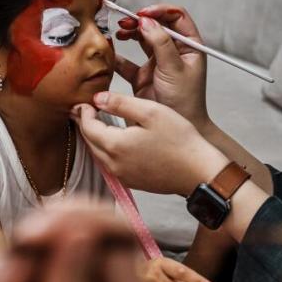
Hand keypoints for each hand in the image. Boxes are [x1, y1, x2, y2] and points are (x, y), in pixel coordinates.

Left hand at [76, 92, 228, 195]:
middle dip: (85, 125)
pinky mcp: (132, 182)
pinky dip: (107, 151)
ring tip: (97, 123)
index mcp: (116, 145)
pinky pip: (111, 165)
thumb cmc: (180, 140)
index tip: (85, 102)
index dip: (84, 112)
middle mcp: (114, 164)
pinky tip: (115, 142)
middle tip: (84, 111)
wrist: (198, 172)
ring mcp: (122, 176)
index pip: (88, 127)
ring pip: (99, 155)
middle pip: (90, 142)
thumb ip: (120, 103)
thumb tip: (98, 99)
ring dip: (95, 139)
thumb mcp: (150, 112)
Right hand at [114, 4, 209, 129]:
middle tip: (127, 22)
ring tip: (120, 33)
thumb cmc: (185, 102)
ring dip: (130, 34)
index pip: (176, 17)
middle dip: (140, 21)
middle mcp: (174, 51)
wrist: (177, 130)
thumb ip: (161, 43)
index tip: (143, 14)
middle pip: (156, 25)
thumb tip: (147, 21)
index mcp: (189, 46)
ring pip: (141, 40)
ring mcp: (157, 63)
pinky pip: (128, 62)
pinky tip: (112, 53)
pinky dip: (118, 57)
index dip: (159, 11)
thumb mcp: (175, 69)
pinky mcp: (143, 76)